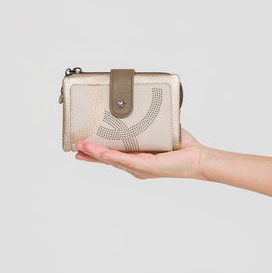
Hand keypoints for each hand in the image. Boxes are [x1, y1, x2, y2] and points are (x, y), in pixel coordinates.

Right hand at [75, 128, 207, 179]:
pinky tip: (101, 153)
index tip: (82, 148)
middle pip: (107, 159)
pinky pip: (126, 161)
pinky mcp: (147, 166)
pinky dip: (112, 157)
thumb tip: (141, 105)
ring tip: (82, 146)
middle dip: (90, 153)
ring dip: (96, 153)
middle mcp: (136, 165)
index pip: (112, 156)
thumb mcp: (159, 131)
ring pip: (112, 160)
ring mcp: (140, 167)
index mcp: (136, 158)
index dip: (96, 153)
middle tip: (75, 148)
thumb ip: (148, 121)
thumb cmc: (181, 147)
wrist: (197, 157)